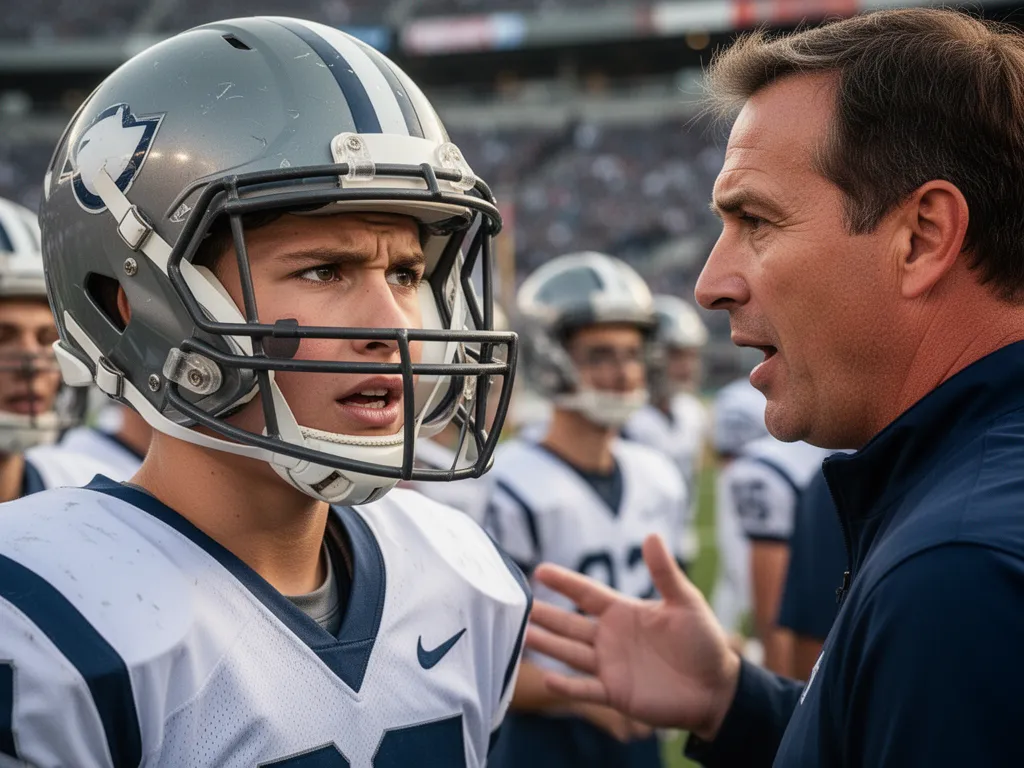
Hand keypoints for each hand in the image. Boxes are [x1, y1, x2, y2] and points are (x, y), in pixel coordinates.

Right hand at [526, 534, 740, 739]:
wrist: (718, 689)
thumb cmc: (705, 642)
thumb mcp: (686, 602)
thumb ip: (664, 572)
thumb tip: (652, 535)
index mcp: (624, 612)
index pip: (587, 594)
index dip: (565, 582)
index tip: (540, 570)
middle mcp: (611, 638)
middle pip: (570, 623)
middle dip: (546, 615)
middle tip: (518, 605)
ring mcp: (611, 666)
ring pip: (571, 653)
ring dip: (548, 645)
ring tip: (522, 636)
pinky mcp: (616, 694)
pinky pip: (586, 690)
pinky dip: (568, 687)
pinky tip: (548, 679)